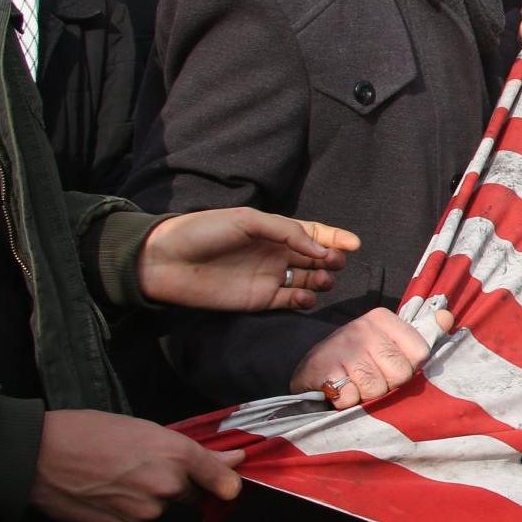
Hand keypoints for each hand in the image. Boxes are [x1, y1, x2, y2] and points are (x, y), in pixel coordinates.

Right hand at [30, 410, 245, 521]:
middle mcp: (168, 484)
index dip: (226, 479)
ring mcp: (147, 510)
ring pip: (159, 508)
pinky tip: (104, 494)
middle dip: (173, 483)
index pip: (219, 476)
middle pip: (188, 493)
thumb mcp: (141, 428)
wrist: (38, 456)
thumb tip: (232, 460)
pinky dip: (126, 512)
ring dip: (146, 498)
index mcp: (175, 452)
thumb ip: (188, 450)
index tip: (228, 484)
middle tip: (139, 466)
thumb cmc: (86, 431)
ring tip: (113, 477)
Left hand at [138, 209, 356, 312]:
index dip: (335, 238)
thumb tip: (320, 248)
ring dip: (321, 280)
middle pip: (316, 258)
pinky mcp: (261, 300)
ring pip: (308, 280)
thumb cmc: (204, 232)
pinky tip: (304, 296)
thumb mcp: (247, 220)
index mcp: (274, 230)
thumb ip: (287, 231)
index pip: (313, 233)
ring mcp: (269, 277)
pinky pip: (291, 301)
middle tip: (332, 262)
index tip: (354, 244)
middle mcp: (276, 253)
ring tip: (322, 279)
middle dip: (331, 259)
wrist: (167, 261)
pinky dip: (303, 300)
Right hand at [289, 306, 452, 410]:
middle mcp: (362, 328)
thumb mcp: (389, 341)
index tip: (391, 366)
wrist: (311, 369)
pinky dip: (346, 401)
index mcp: (383, 319)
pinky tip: (339, 390)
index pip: (420, 353)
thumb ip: (422, 333)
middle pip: (400, 374)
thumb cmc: (358, 358)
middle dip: (388, 385)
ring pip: (376, 389)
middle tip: (370, 378)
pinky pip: (351, 398)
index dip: (409, 369)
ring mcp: (340, 347)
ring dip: (366, 395)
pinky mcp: (321, 369)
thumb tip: (447, 317)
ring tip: (354, 384)